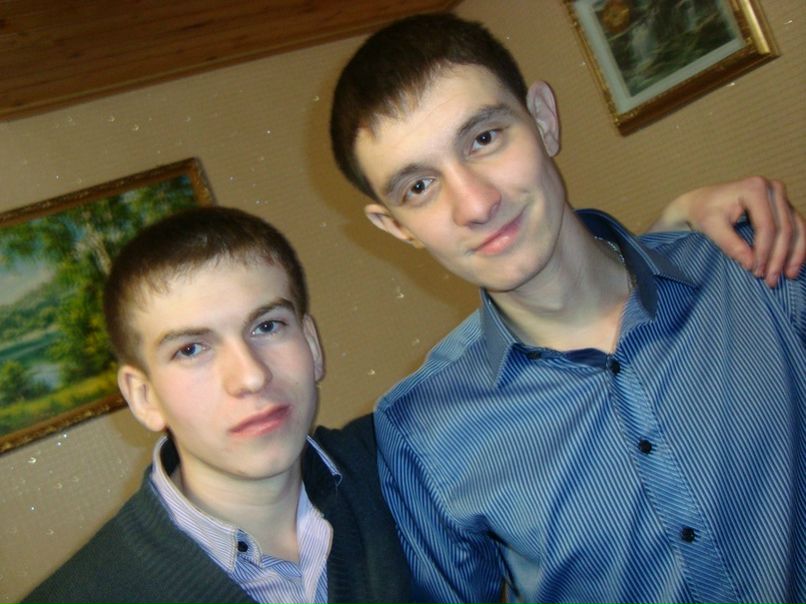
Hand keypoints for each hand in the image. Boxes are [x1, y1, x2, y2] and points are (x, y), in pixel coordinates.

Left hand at [651, 176, 804, 286]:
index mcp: (754, 188)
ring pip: (797, 228)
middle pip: (784, 228)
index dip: (764, 252)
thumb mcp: (711, 227)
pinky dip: (797, 247)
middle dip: (779, 257)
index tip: (757, 272)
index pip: (766, 226)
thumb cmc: (704, 212)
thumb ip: (730, 244)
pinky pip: (798, 227)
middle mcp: (772, 188)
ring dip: (794, 255)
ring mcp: (781, 196)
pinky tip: (793, 265)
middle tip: (772, 280)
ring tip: (788, 276)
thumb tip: (750, 264)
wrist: (702, 202)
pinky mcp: (784, 205)